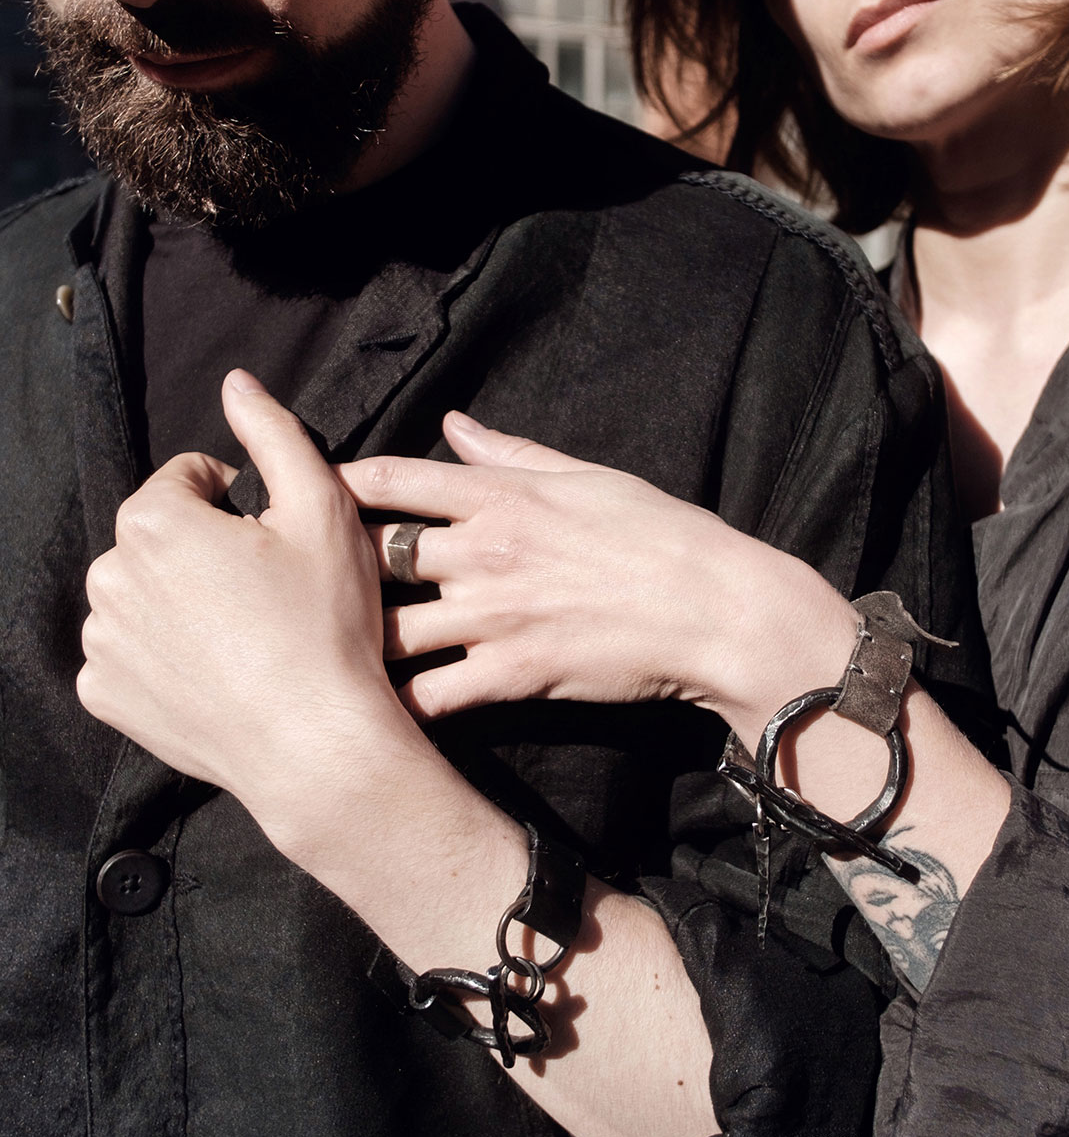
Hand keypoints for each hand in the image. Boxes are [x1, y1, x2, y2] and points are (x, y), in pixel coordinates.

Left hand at [78, 370, 421, 846]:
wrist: (315, 743)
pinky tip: (214, 671)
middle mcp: (109, 576)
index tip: (275, 542)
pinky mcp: (106, 695)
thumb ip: (273, 433)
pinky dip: (162, 655)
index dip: (239, 502)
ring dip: (181, 600)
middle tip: (266, 591)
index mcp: (154, 520)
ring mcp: (102, 642)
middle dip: (205, 550)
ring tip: (244, 635)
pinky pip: (127, 654)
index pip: (188, 479)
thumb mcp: (321, 509)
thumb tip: (236, 381)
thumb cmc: (325, 624)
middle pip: (160, 537)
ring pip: (142, 593)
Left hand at [337, 413, 857, 726]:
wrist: (713, 608)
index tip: (296, 493)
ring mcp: (493, 615)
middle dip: (323, 566)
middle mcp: (483, 550)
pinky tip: (361, 713)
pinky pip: (433, 695)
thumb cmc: (659, 533)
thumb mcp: (587, 475)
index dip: (334, 483)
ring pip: (389, 629)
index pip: (393, 479)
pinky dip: (395, 707)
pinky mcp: (512, 674)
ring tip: (309, 650)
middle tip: (286, 581)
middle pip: (372, 553)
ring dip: (347, 640)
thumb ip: (511, 451)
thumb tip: (454, 423)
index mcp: (500, 494)